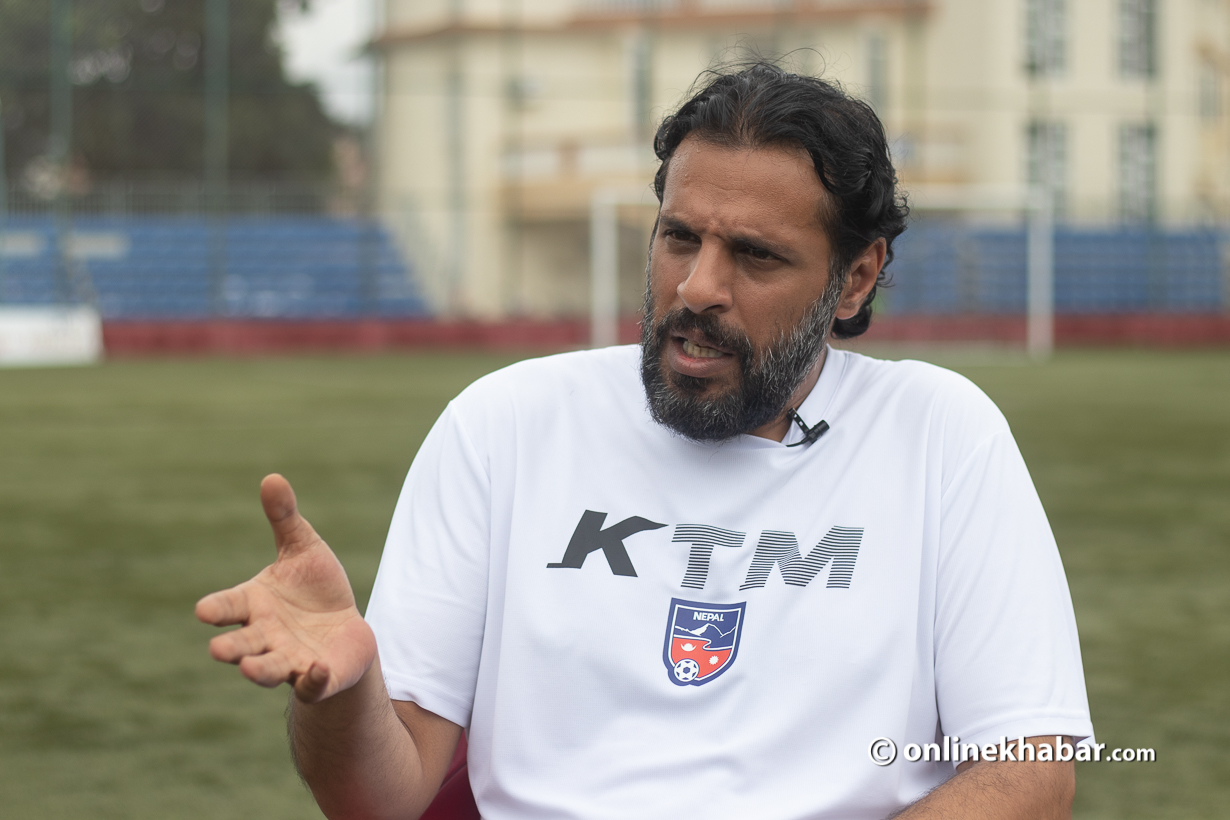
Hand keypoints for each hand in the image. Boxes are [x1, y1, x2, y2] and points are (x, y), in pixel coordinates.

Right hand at [195, 474, 376, 703]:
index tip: (203, 610)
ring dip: (260, 670)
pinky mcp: (318, 677)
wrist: (345, 630)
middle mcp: (266, 636)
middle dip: (231, 648)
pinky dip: (313, 678)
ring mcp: (290, 660)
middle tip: (217, 650)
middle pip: (243, 645)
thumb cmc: (315, 588)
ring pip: (270, 669)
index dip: (216, 608)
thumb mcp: (303, 548)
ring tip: (250, 669)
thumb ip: (285, 519)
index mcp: (255, 604)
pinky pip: (313, 683)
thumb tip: (272, 477)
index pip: (228, 606)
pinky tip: (316, 669)